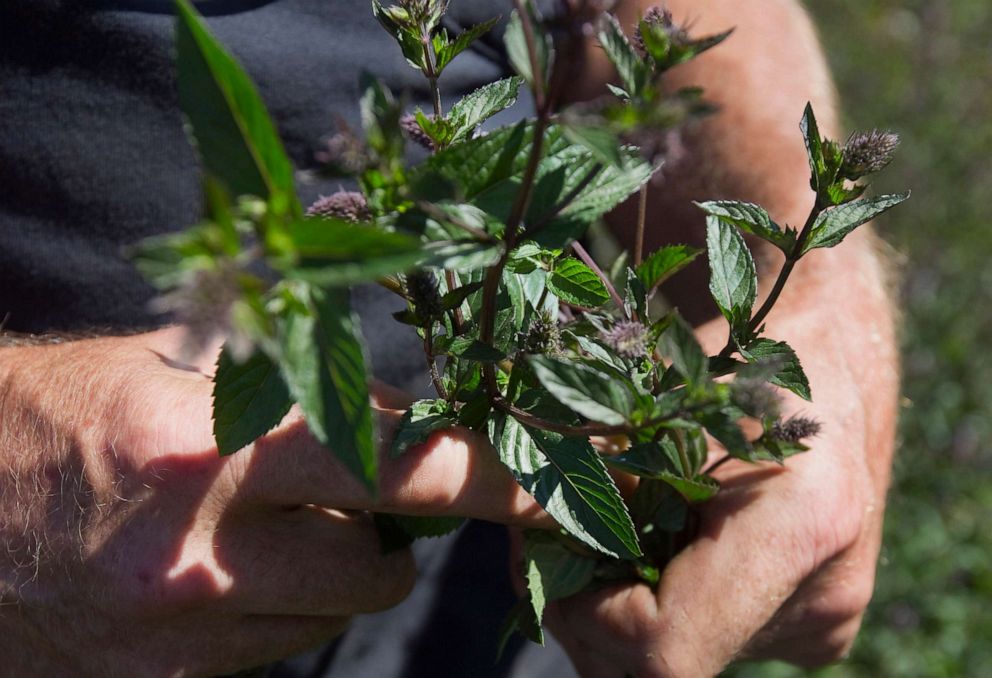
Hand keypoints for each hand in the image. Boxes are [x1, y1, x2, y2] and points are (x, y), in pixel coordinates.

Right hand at [0, 327, 546, 675]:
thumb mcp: (177, 368)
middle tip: (366, 492)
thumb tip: (407, 415)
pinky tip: (222, 566)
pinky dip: (279, 606)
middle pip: (383, 564)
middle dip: (396, 531)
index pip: (403, 467)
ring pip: (335, 612)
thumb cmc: (60, 412)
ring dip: (332, 569)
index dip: (496, 476)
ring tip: (267, 522)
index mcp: (214, 448)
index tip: (565, 484)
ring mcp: (182, 630)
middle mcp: (204, 551)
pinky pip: (276, 647)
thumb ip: (299, 388)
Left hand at [538, 308, 895, 676]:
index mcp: (800, 526)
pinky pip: (711, 640)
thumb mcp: (647, 389)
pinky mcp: (816, 625)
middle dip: (587, 608)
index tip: (556, 551)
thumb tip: (446, 474)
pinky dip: (662, 603)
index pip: (667, 648)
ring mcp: (823, 619)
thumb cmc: (737, 349)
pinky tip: (660, 541)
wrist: (834, 351)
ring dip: (619, 606)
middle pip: (664, 665)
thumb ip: (562, 453)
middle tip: (555, 533)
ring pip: (682, 658)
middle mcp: (824, 594)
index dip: (588, 616)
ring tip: (607, 525)